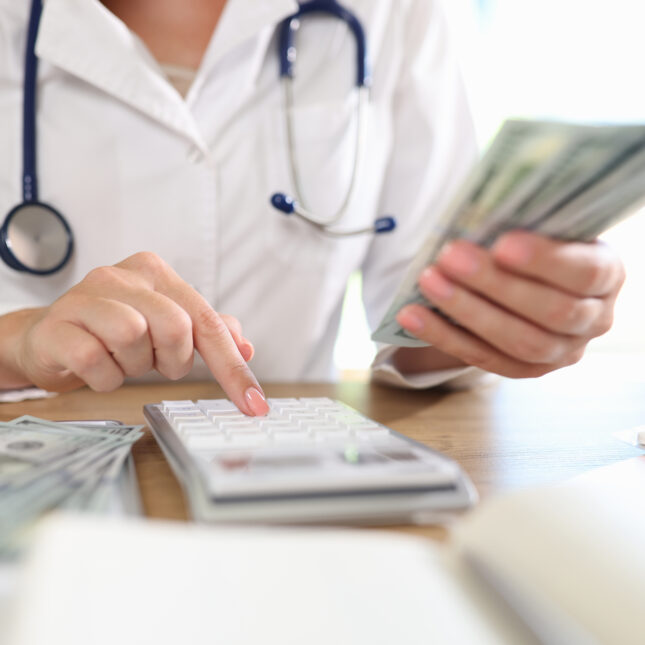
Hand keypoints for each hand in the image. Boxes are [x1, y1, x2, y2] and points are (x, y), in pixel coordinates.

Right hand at [11, 252, 268, 414]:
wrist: (49, 338)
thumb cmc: (113, 332)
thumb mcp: (165, 326)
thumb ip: (206, 331)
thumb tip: (246, 347)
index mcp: (154, 272)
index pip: (206, 319)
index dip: (232, 365)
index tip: (253, 404)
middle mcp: (120, 276)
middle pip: (174, 326)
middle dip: (171, 359)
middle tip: (153, 362)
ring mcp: (84, 297)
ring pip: (132, 337)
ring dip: (133, 366)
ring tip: (120, 359)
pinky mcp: (57, 325)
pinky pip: (95, 360)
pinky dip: (105, 377)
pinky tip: (98, 368)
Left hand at [395, 231, 625, 377]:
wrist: (533, 280)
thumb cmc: (536, 244)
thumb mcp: (542, 227)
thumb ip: (523, 224)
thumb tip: (476, 215)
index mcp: (606, 276)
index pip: (585, 272)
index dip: (545, 261)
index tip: (503, 244)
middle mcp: (593, 319)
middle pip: (549, 311)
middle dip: (494, 284)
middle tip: (449, 257)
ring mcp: (561, 352)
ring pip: (517, 341)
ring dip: (467, 311)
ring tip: (428, 282)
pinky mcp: (526, 370)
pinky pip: (484, 359)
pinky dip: (444, 336)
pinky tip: (412, 316)